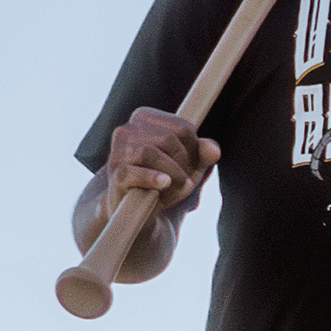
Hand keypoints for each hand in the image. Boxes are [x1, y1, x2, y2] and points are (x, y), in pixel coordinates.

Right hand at [105, 107, 220, 220]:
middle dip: (185, 163)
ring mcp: (118, 152)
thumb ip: (203, 154)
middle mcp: (127, 129)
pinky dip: (152, 177)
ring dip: (174, 174)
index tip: (190, 165)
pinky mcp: (116, 174)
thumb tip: (213, 150)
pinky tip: (164, 183)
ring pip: (152, 152)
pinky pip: (133, 171)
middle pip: (169, 139)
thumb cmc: (165, 181)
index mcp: (145, 119)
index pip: (182, 127)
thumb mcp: (189, 165)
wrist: (140, 211)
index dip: (194, 149)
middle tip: (184, 181)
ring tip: (179, 187)